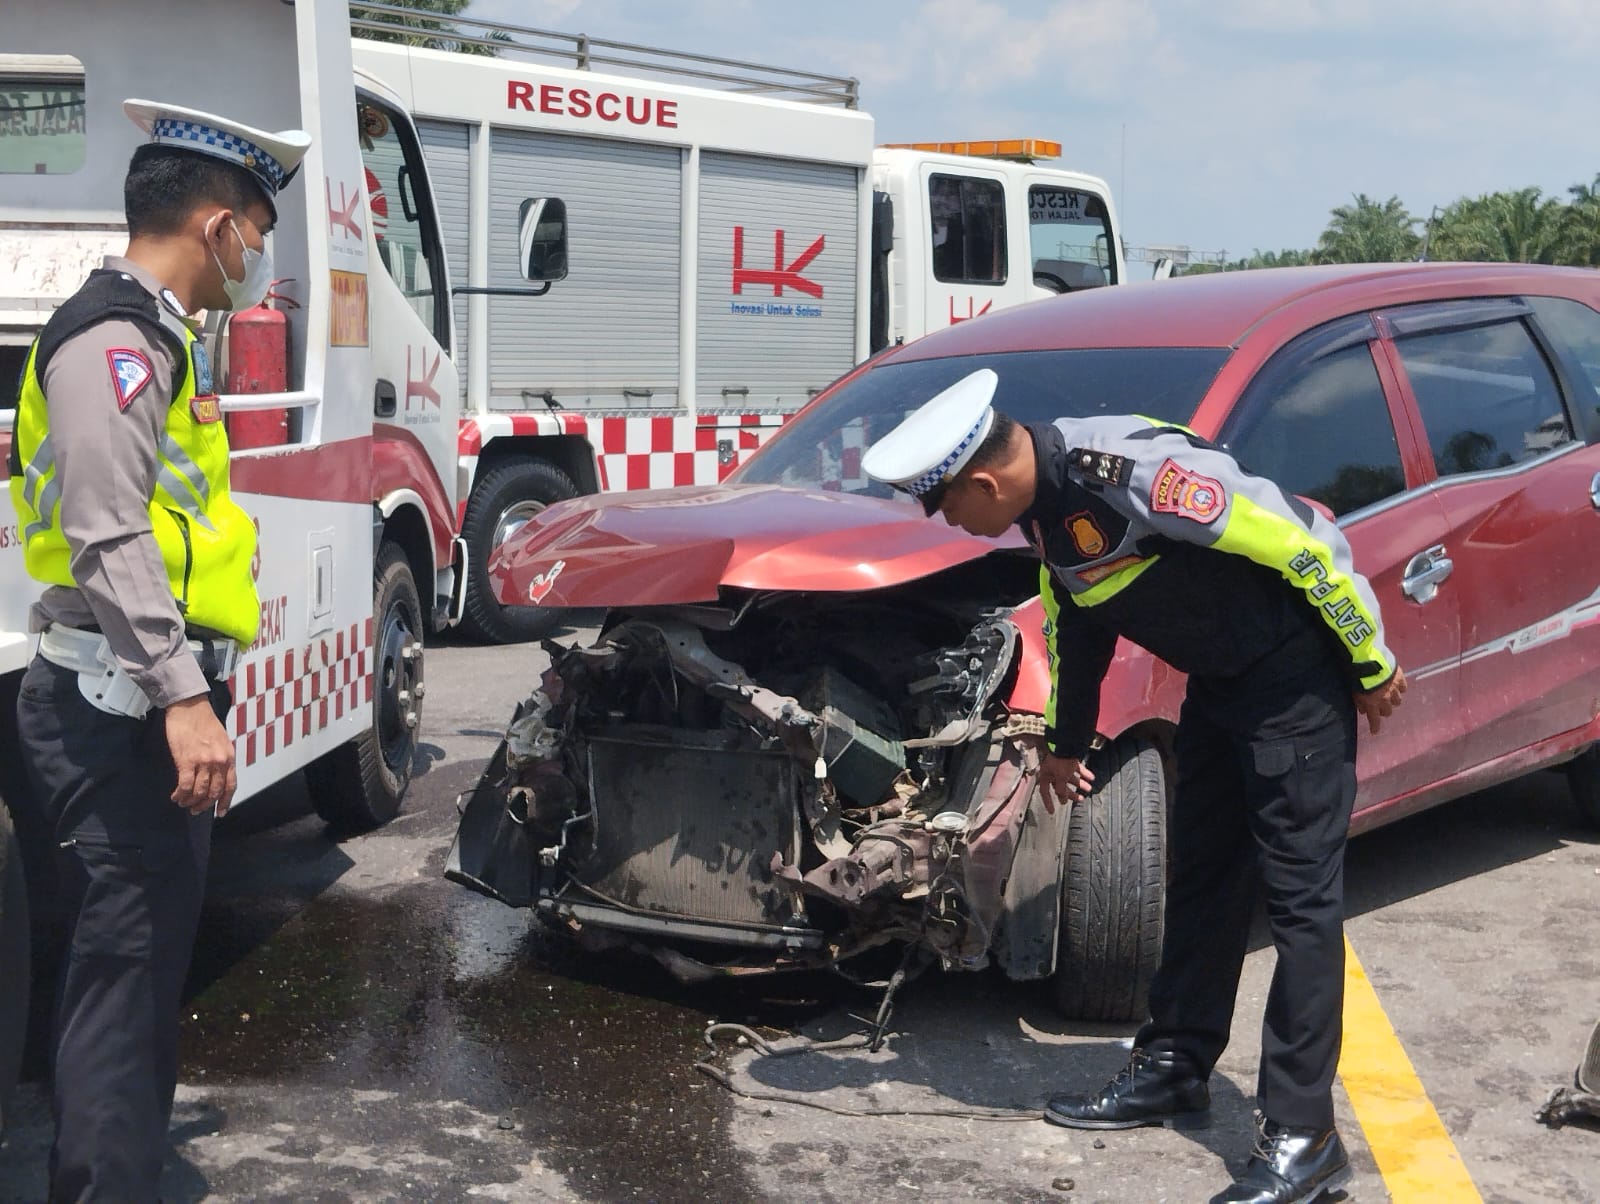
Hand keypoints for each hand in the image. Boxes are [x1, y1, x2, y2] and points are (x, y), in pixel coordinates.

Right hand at [165, 694, 236, 815]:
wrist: (189, 707)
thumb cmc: (204, 721)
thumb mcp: (222, 740)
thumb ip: (221, 758)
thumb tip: (216, 776)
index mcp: (229, 757)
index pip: (231, 786)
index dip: (225, 802)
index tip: (221, 812)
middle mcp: (219, 762)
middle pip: (214, 792)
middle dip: (204, 805)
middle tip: (196, 810)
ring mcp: (203, 762)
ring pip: (199, 792)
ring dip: (190, 801)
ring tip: (183, 803)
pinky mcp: (186, 761)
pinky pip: (185, 785)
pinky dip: (180, 794)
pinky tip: (176, 796)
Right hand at [1038, 753, 1095, 813]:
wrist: (1067, 743)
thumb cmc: (1060, 762)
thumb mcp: (1060, 778)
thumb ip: (1060, 790)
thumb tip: (1062, 800)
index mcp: (1046, 776)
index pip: (1045, 792)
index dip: (1048, 802)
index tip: (1052, 812)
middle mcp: (1052, 772)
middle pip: (1060, 786)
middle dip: (1071, 793)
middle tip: (1080, 799)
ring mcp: (1061, 766)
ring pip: (1070, 778)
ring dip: (1080, 784)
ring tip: (1089, 788)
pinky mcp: (1069, 760)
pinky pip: (1076, 769)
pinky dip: (1084, 773)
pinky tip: (1092, 777)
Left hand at [1354, 666, 1407, 735]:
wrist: (1369, 661)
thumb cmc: (1358, 677)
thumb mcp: (1354, 691)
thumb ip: (1359, 702)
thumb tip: (1363, 710)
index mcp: (1373, 704)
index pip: (1374, 720)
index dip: (1375, 727)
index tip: (1374, 732)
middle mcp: (1386, 699)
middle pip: (1388, 711)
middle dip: (1384, 711)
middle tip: (1380, 707)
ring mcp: (1395, 689)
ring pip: (1398, 701)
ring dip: (1393, 700)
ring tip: (1390, 696)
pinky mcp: (1400, 678)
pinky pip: (1403, 688)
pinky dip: (1400, 688)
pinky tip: (1397, 685)